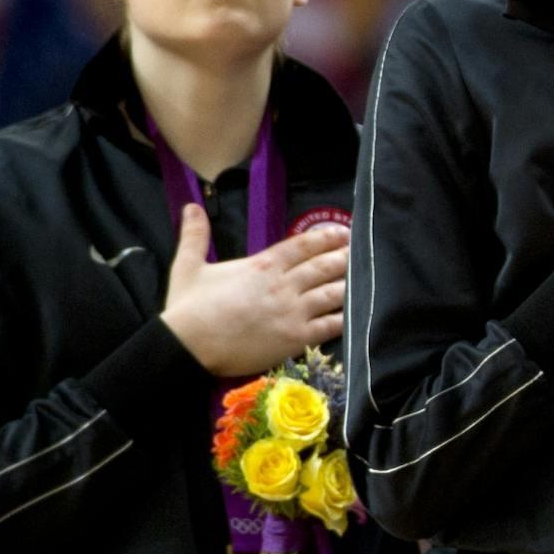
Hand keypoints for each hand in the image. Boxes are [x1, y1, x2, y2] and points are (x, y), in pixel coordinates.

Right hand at [160, 207, 349, 376]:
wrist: (187, 348)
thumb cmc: (188, 309)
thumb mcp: (187, 266)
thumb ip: (195, 235)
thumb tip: (191, 206)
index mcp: (263, 266)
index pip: (303, 246)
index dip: (326, 237)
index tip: (344, 233)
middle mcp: (284, 285)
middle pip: (324, 267)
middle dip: (345, 258)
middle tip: (362, 251)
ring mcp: (293, 312)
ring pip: (332, 294)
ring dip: (350, 285)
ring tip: (366, 278)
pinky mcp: (296, 338)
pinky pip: (329, 326)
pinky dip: (346, 318)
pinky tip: (358, 314)